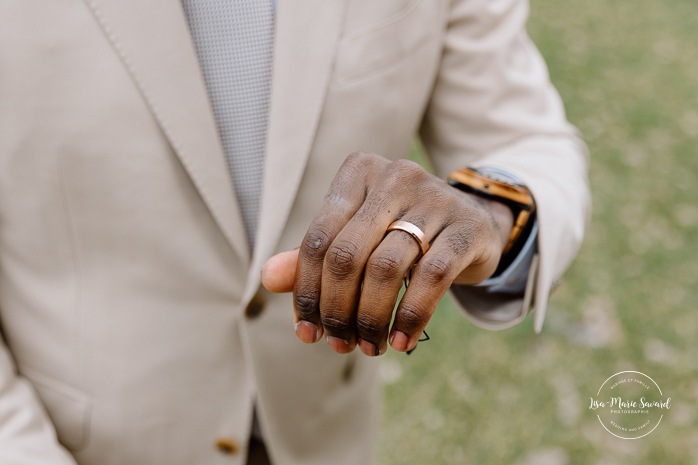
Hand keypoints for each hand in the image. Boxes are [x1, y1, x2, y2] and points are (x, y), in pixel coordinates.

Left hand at [261, 152, 512, 355]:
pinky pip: (431, 277)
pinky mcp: (465, 227)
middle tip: (339, 344)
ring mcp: (433, 198)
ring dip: (371, 319)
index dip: (306, 292)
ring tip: (370, 347)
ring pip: (385, 269)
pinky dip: (411, 317)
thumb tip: (268, 278)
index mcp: (358, 173)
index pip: (318, 239)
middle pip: (346, 255)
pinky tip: (402, 341)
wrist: (473, 222)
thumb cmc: (402, 231)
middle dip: (336, 310)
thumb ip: (317, 255)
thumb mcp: (358, 236)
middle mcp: (394, 176)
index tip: (307, 332)